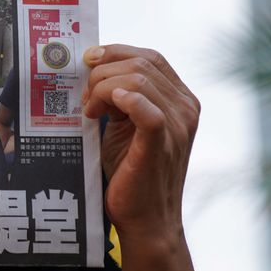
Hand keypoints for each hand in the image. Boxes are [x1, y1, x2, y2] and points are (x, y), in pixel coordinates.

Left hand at [81, 44, 199, 243]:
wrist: (145, 219)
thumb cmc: (131, 171)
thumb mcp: (125, 124)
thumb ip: (119, 97)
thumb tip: (93, 68)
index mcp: (180, 99)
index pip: (150, 57)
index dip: (116, 52)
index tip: (88, 61)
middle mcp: (185, 108)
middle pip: (140, 64)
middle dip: (102, 74)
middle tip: (85, 99)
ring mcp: (177, 125)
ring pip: (137, 80)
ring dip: (102, 89)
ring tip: (90, 111)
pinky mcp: (161, 144)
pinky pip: (147, 109)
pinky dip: (123, 99)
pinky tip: (102, 108)